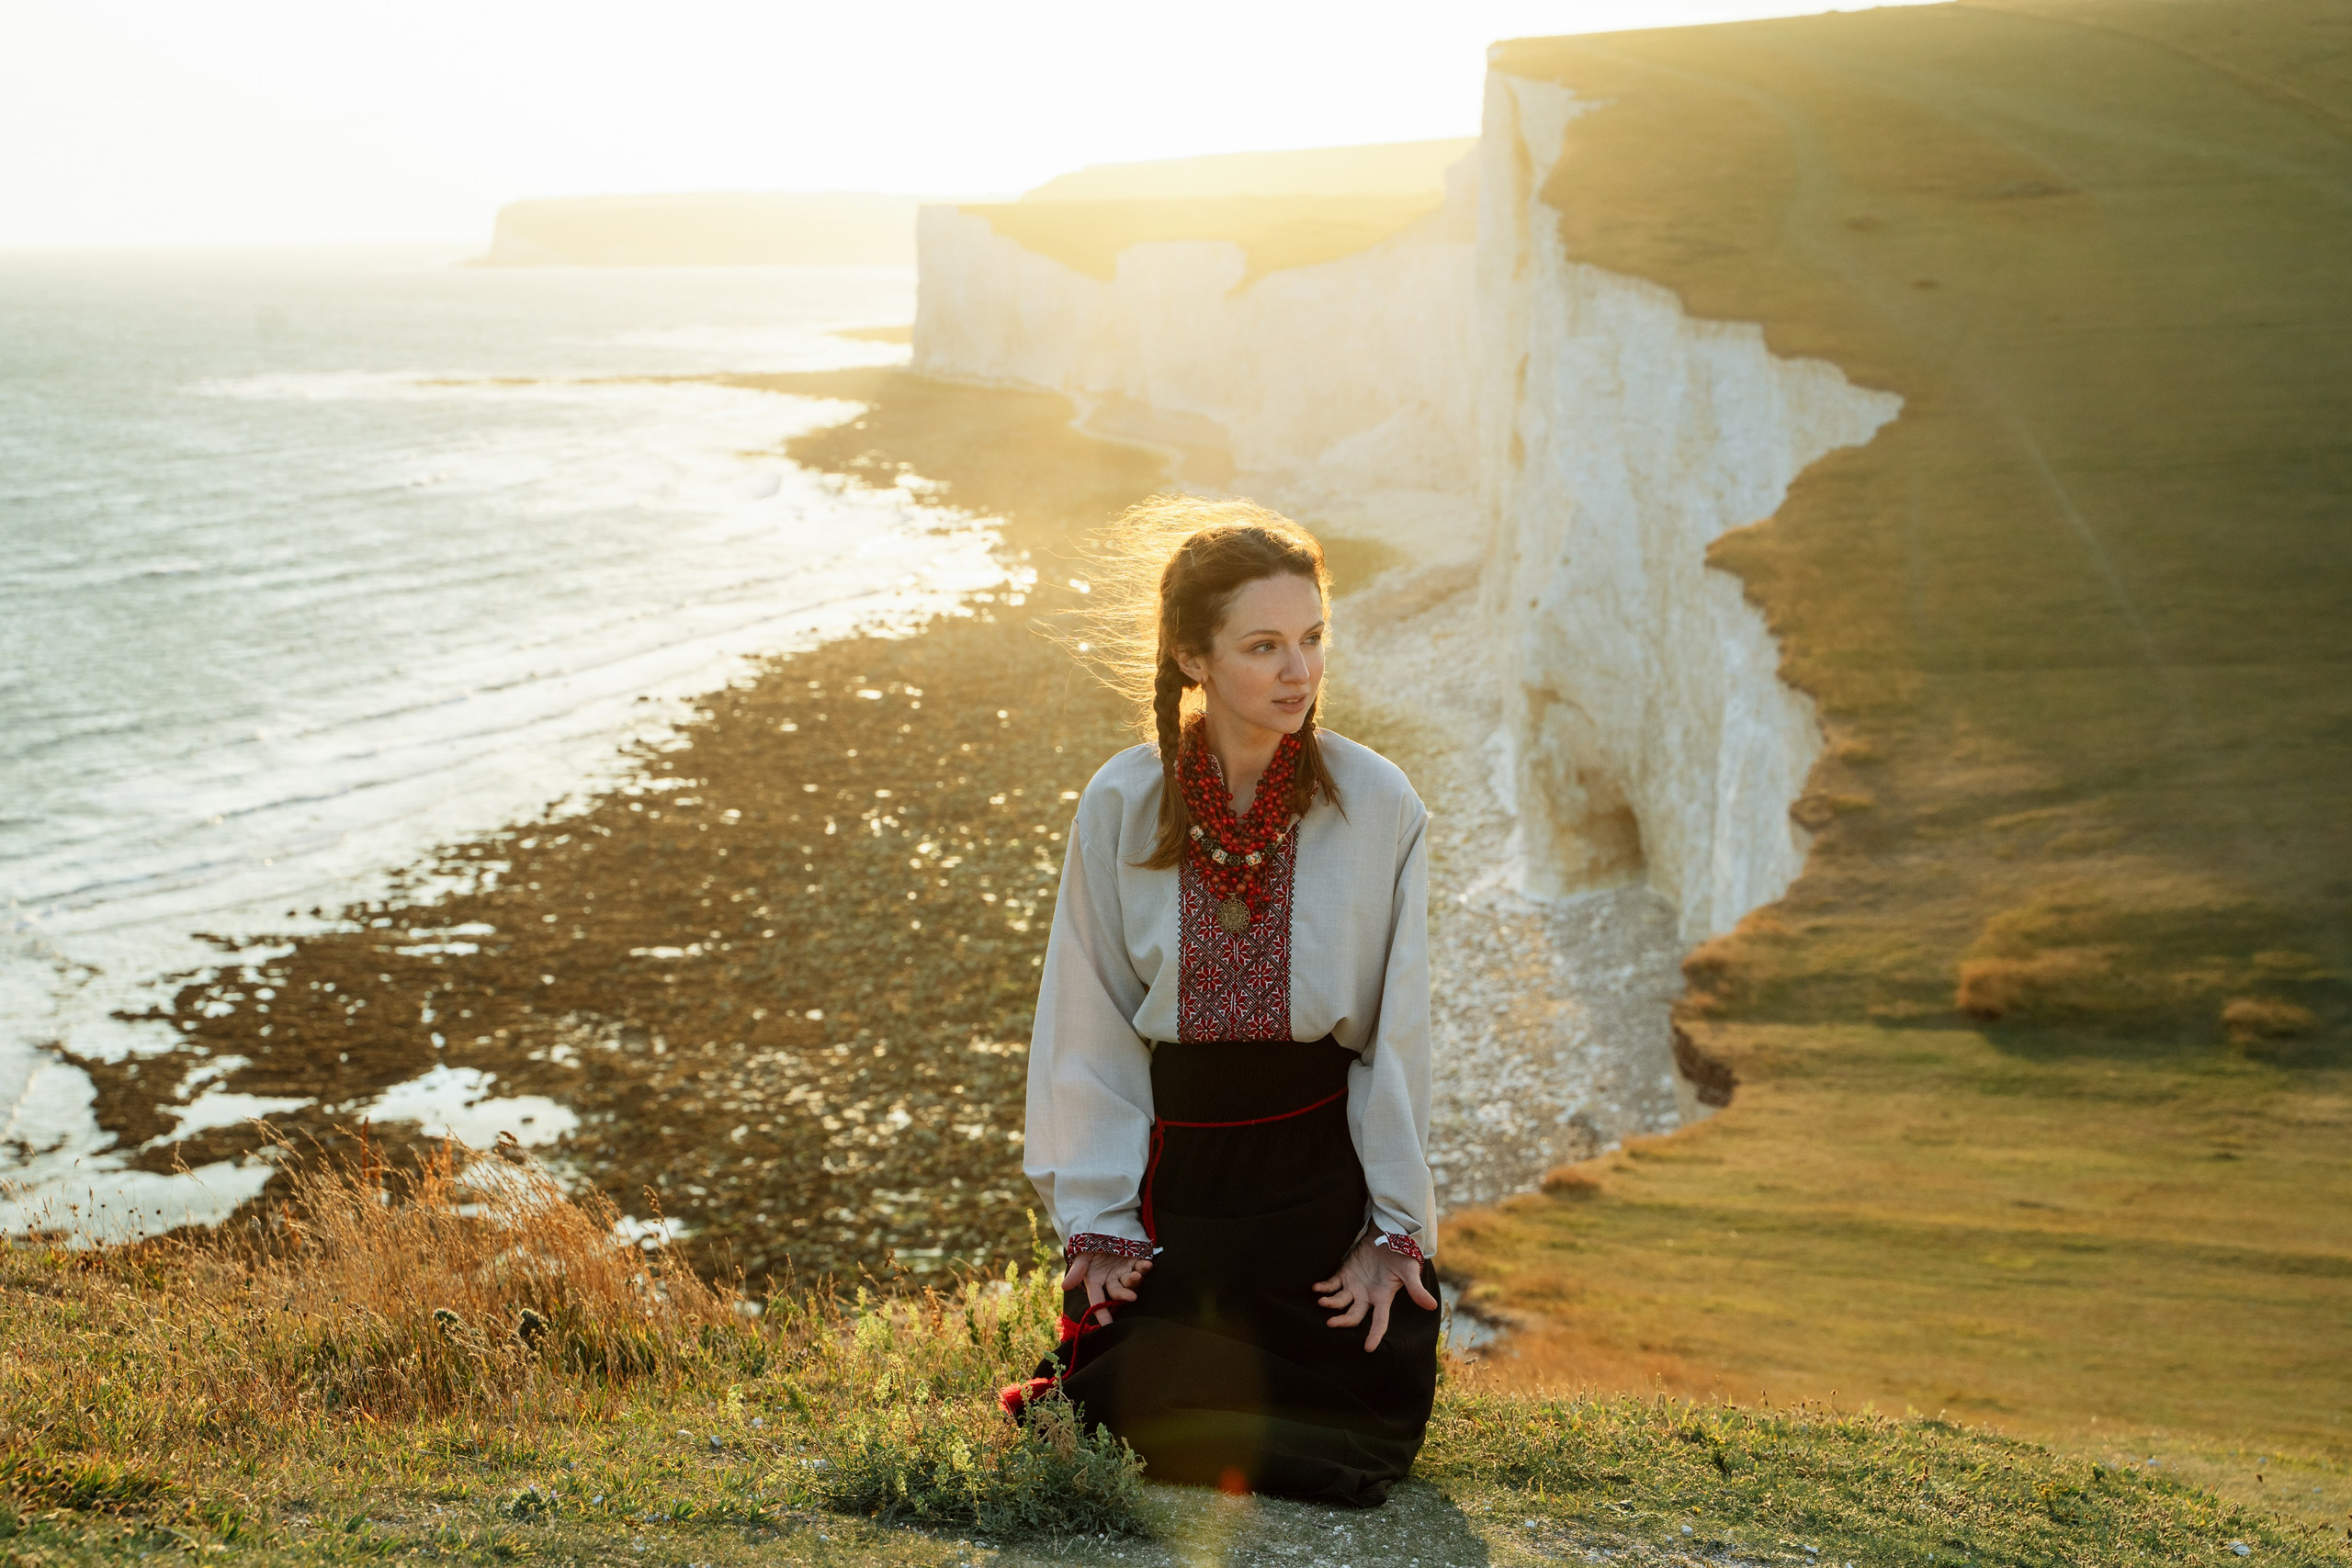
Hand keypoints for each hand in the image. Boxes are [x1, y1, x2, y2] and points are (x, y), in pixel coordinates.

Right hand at [1061, 1249, 1151, 1326]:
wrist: (1102, 1230)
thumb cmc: (1089, 1246)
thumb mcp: (1081, 1257)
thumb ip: (1076, 1271)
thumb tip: (1064, 1287)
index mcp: (1096, 1282)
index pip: (1098, 1300)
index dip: (1102, 1314)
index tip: (1108, 1326)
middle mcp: (1112, 1280)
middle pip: (1118, 1291)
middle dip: (1124, 1295)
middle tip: (1132, 1297)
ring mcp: (1124, 1271)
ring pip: (1131, 1280)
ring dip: (1135, 1280)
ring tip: (1137, 1275)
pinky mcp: (1135, 1261)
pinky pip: (1141, 1266)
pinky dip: (1145, 1267)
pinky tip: (1147, 1264)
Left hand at [1314, 1235, 1438, 1351]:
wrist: (1389, 1235)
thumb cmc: (1401, 1254)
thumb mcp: (1409, 1271)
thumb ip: (1416, 1289)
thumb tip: (1432, 1306)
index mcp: (1382, 1298)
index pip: (1379, 1321)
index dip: (1375, 1335)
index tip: (1368, 1349)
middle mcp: (1367, 1296)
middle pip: (1353, 1316)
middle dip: (1343, 1321)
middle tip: (1331, 1324)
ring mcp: (1355, 1285)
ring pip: (1340, 1301)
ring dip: (1330, 1303)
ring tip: (1322, 1302)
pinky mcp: (1345, 1273)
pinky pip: (1332, 1284)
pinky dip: (1323, 1287)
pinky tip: (1316, 1288)